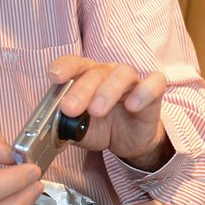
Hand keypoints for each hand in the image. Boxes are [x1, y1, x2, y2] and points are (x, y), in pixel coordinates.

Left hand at [48, 55, 171, 169]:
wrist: (128, 141)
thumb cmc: (100, 127)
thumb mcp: (78, 129)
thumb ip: (65, 125)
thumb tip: (50, 127)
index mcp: (86, 76)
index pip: (74, 63)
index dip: (64, 67)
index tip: (54, 77)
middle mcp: (107, 73)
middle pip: (95, 73)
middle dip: (81, 91)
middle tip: (69, 109)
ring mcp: (131, 81)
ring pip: (122, 73)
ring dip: (108, 91)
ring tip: (97, 111)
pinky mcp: (153, 92)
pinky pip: (154, 83)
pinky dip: (144, 91)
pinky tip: (132, 106)